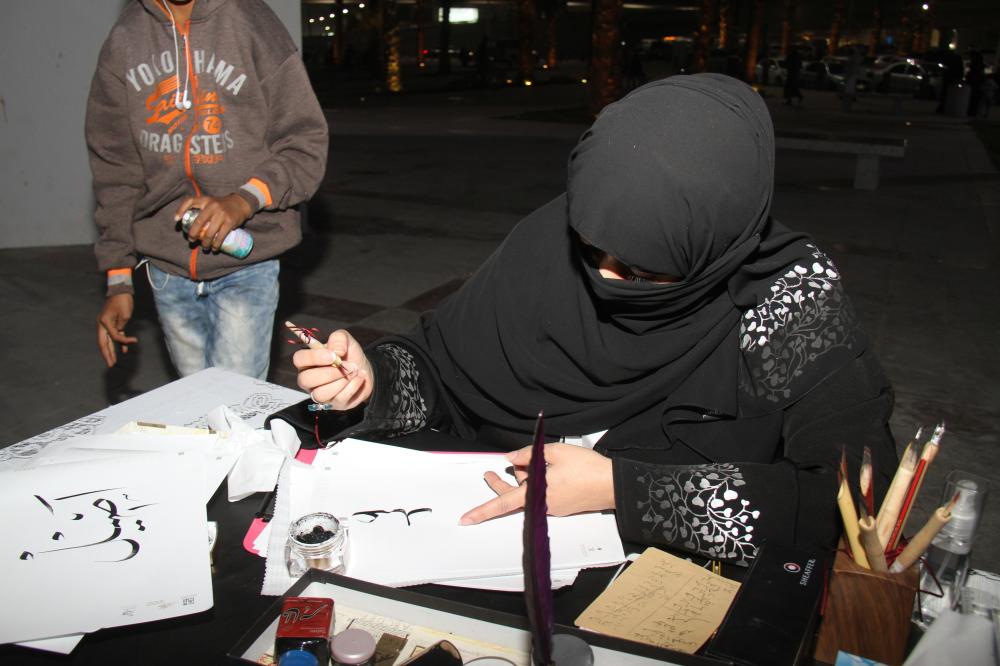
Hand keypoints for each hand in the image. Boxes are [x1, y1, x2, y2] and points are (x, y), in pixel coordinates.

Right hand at [97, 293, 137, 366]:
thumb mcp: (125, 314)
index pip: (113, 336)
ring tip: (112, 362)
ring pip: (108, 341)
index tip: (134, 340)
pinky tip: (123, 350)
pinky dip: (118, 342)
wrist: (121, 290)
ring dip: (111, 351)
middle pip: (103, 343)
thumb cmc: (122, 301)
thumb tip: (120, 335)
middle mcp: (102, 324)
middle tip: (110, 365)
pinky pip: (114, 335)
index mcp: (104, 322)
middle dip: (107, 354)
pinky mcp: (112, 323)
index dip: (124, 341)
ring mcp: (106, 324)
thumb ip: (121, 326)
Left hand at [176, 194, 251, 251]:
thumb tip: (188, 224)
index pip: (189, 201)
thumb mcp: (210, 202)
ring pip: (209, 232)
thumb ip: (201, 209)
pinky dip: (216, 244)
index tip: (177, 220)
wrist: (240, 204)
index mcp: (205, 199)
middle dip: (193, 234)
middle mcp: (212, 205)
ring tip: (204, 247)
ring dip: (205, 243)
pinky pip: (221, 236)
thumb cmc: (222, 205)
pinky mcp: (229, 222)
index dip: (181, 210)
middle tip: (191, 240)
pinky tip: (215, 248)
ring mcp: (221, 214)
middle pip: (198, 222)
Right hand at [293, 329, 373, 409]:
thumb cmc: (349, 355)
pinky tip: (358, 378)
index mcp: (307, 362)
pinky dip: (352, 386)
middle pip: (305, 380)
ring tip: (354, 371)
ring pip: (320, 394)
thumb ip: (338, 339)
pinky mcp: (333, 404)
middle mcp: (309, 380)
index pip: (299, 359)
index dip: (313, 357)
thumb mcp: (345, 340)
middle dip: (329, 373)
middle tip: (346, 365)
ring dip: (341, 381)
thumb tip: (336, 351)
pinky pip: (338, 398)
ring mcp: (320, 394)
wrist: (365, 370)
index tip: (332, 356)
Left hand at [459, 444, 615, 524]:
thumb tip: (511, 459)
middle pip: (512, 497)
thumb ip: (529, 454)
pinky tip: (542, 467)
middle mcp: (542, 504)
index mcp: (537, 493)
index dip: (482, 511)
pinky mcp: (561, 506)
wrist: (613, 485)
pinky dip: (536, 482)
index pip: (503, 503)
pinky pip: (540, 494)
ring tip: (522, 461)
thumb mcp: (555, 452)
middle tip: (489, 473)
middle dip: (499, 484)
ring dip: (521, 478)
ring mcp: (552, 507)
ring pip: (527, 493)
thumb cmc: (586, 468)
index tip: (466, 519)